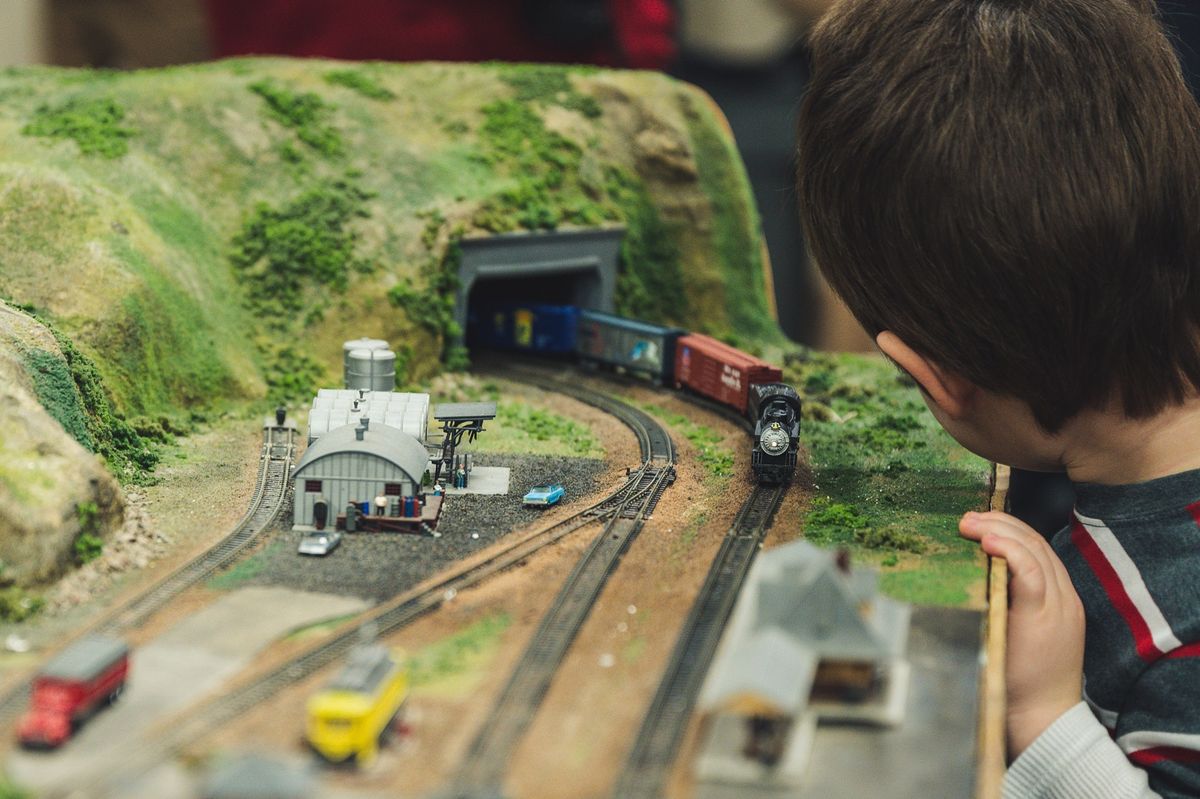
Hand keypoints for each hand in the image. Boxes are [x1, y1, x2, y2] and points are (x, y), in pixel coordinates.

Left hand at [960, 511, 1084, 758]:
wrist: (1042, 717)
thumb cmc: (1021, 678)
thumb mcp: (1016, 630)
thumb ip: (1006, 601)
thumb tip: (973, 575)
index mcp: (1058, 598)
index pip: (1037, 548)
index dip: (1008, 529)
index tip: (978, 522)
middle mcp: (1063, 597)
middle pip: (1036, 542)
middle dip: (1000, 523)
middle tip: (968, 518)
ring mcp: (1058, 605)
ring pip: (1035, 551)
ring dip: (1000, 531)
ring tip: (971, 524)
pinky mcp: (1046, 617)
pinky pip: (1033, 574)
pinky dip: (1011, 552)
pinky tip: (989, 543)